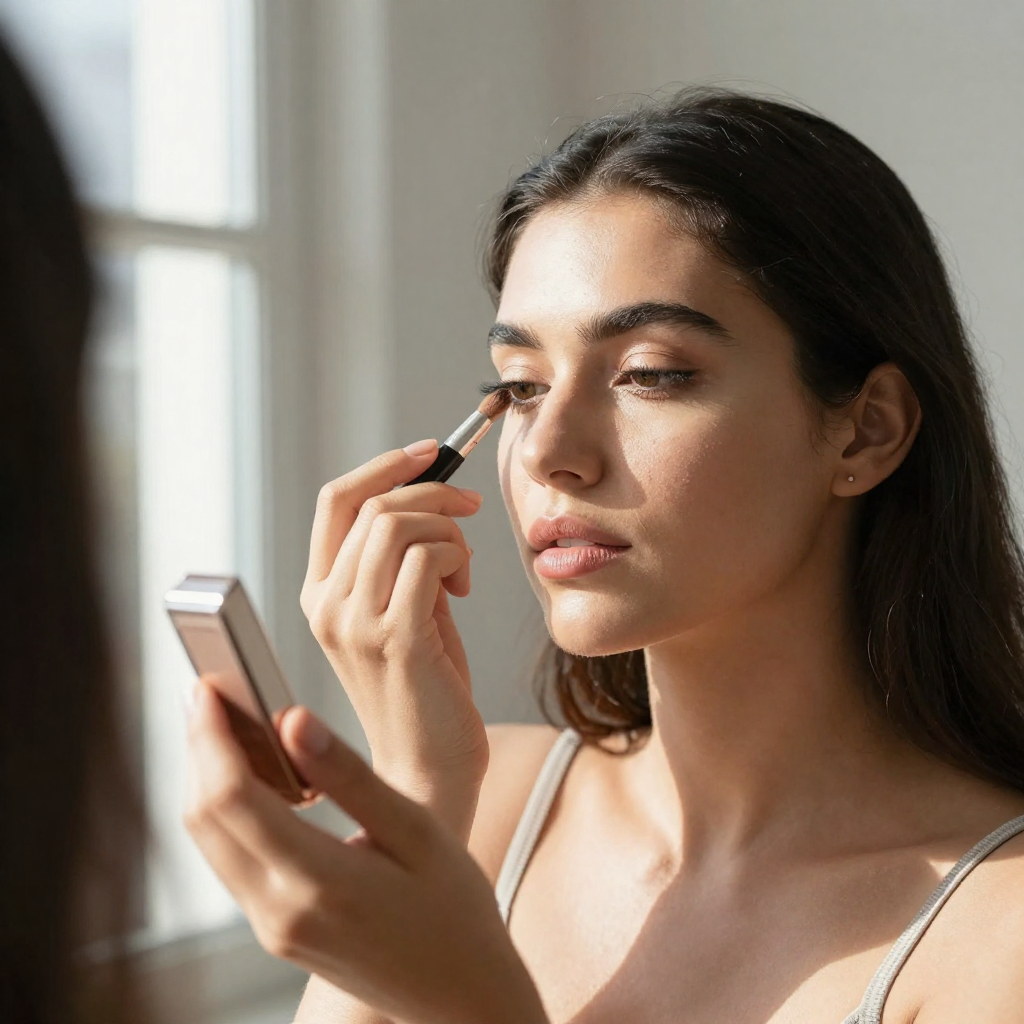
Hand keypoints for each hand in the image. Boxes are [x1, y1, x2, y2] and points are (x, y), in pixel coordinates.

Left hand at [184, 682, 547, 1023]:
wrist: (462, 995)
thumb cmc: (455, 909)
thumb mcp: (416, 830)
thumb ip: (349, 774)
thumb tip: (292, 719)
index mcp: (319, 882)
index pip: (232, 796)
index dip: (210, 735)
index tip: (208, 687)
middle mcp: (281, 912)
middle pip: (205, 818)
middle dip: (199, 749)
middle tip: (210, 695)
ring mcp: (273, 929)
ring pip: (210, 841)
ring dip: (208, 778)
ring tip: (228, 725)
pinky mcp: (277, 932)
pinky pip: (231, 863)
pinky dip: (228, 812)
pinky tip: (255, 779)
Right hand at [300, 441, 487, 839]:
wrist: (429, 770)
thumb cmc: (426, 687)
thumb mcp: (404, 610)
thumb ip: (403, 560)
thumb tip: (434, 493)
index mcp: (319, 593)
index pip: (336, 500)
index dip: (385, 466)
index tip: (431, 454)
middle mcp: (326, 604)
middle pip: (373, 503)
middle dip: (432, 492)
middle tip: (469, 510)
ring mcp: (355, 623)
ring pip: (399, 524)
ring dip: (448, 529)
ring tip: (464, 568)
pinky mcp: (396, 639)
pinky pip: (428, 558)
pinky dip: (457, 556)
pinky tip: (464, 590)